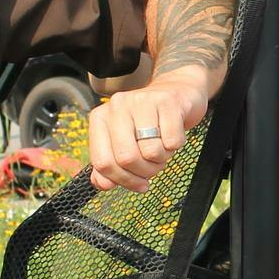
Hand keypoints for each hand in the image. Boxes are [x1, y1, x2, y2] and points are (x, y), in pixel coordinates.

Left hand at [88, 73, 208, 190]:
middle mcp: (117, 106)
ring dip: (162, 159)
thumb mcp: (125, 143)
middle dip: (145, 172)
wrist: (177, 93)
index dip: (122, 180)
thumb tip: (104, 184)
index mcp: (100, 118)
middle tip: (154, 166)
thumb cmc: (149, 123)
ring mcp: (141, 101)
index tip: (138, 184)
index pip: (102, 162)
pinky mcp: (167, 101)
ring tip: (164, 148)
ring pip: (151, 151)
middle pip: (126, 158)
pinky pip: (172, 141)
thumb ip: (110, 165)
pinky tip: (173, 136)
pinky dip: (176, 146)